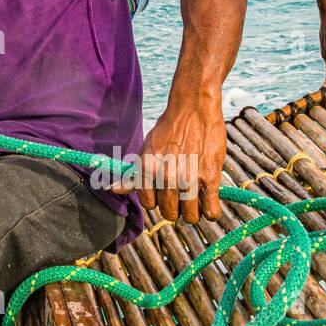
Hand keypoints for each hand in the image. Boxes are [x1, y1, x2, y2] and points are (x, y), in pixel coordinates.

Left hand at [113, 92, 224, 223]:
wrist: (193, 108)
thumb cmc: (168, 129)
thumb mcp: (146, 149)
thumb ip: (134, 174)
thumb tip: (114, 190)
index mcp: (148, 170)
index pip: (148, 204)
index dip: (157, 201)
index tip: (164, 194)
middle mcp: (166, 177)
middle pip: (169, 213)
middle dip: (175, 209)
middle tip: (182, 197)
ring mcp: (189, 179)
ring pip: (190, 216)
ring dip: (193, 213)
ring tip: (196, 201)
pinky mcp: (210, 178)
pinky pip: (211, 212)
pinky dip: (211, 212)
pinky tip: (209, 203)